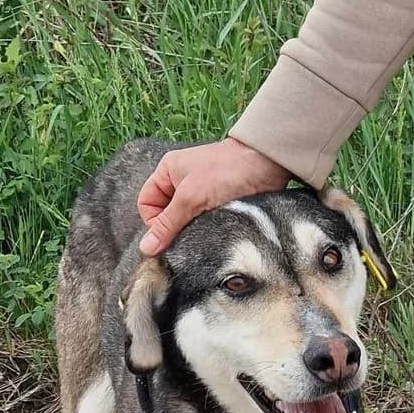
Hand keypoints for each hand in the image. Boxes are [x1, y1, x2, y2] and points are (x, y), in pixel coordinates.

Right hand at [137, 139, 290, 253]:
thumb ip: (167, 224)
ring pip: (186, 221)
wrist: (266, 163)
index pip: (146, 203)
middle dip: (175, 229)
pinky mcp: (218, 203)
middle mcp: (181, 181)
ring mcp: (201, 192)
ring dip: (193, 231)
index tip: (170, 235)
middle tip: (189, 238)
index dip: (153, 222)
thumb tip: (146, 249)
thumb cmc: (226, 171)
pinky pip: (204, 222)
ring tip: (206, 234)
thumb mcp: (191, 198)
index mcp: (168, 171)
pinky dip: (208, 230)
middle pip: (165, 215)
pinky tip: (217, 233)